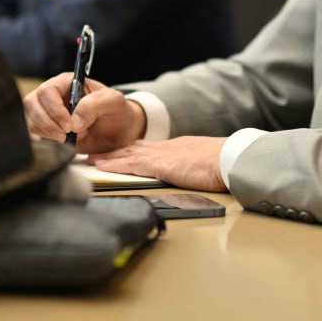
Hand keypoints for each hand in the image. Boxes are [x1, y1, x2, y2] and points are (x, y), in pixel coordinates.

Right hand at [23, 74, 145, 153]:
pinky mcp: (50, 126)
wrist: (119, 131)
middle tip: (65, 135)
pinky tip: (64, 140)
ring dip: (46, 131)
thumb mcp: (113, 101)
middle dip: (46, 121)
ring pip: (32, 117)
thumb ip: (95, 104)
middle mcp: (55, 94)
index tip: (69, 125)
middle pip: (32, 102)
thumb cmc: (116, 111)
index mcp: (68, 82)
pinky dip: (47, 138)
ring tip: (67, 138)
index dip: (54, 108)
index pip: (48, 90)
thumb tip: (74, 121)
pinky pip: (37, 131)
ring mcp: (50, 110)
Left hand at [90, 137, 228, 192]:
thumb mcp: (206, 162)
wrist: (231, 158)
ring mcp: (162, 155)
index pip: (149, 148)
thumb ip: (195, 165)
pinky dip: (114, 164)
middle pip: (134, 148)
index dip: (131, 150)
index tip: (119, 153)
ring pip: (128, 154)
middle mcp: (166, 147)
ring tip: (90, 160)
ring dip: (107, 157)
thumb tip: (194, 173)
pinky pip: (131, 164)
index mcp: (178, 147)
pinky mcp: (160, 165)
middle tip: (95, 154)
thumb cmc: (225, 163)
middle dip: (114, 152)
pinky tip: (101, 166)